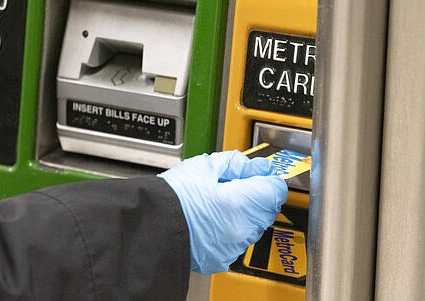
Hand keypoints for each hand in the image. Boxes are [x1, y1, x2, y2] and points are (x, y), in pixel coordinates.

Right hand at [158, 150, 287, 273]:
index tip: (259, 174)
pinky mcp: (222, 259)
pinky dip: (231, 228)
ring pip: (253, 226)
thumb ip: (238, 164)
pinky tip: (212, 218)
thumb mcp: (204, 167)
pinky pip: (237, 240)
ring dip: (244, 212)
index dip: (268, 179)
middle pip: (266, 209)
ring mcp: (232, 247)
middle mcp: (240, 230)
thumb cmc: (172, 197)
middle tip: (232, 183)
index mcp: (239, 204)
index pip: (275, 191)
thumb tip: (258, 167)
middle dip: (256, 195)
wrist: (149, 225)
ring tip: (218, 200)